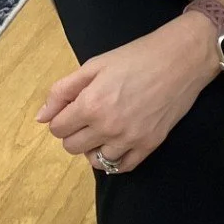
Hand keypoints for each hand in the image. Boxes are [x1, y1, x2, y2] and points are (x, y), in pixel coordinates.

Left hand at [36, 13, 218, 173]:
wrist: (182, 59)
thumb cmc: (137, 56)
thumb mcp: (95, 65)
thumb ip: (63, 91)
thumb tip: (41, 118)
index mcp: (91, 105)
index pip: (57, 129)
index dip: (61, 117)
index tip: (74, 108)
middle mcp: (108, 127)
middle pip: (72, 147)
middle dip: (74, 132)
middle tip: (89, 116)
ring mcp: (130, 139)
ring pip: (95, 160)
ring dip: (94, 146)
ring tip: (104, 129)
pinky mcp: (149, 145)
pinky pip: (122, 167)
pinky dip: (115, 159)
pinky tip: (118, 142)